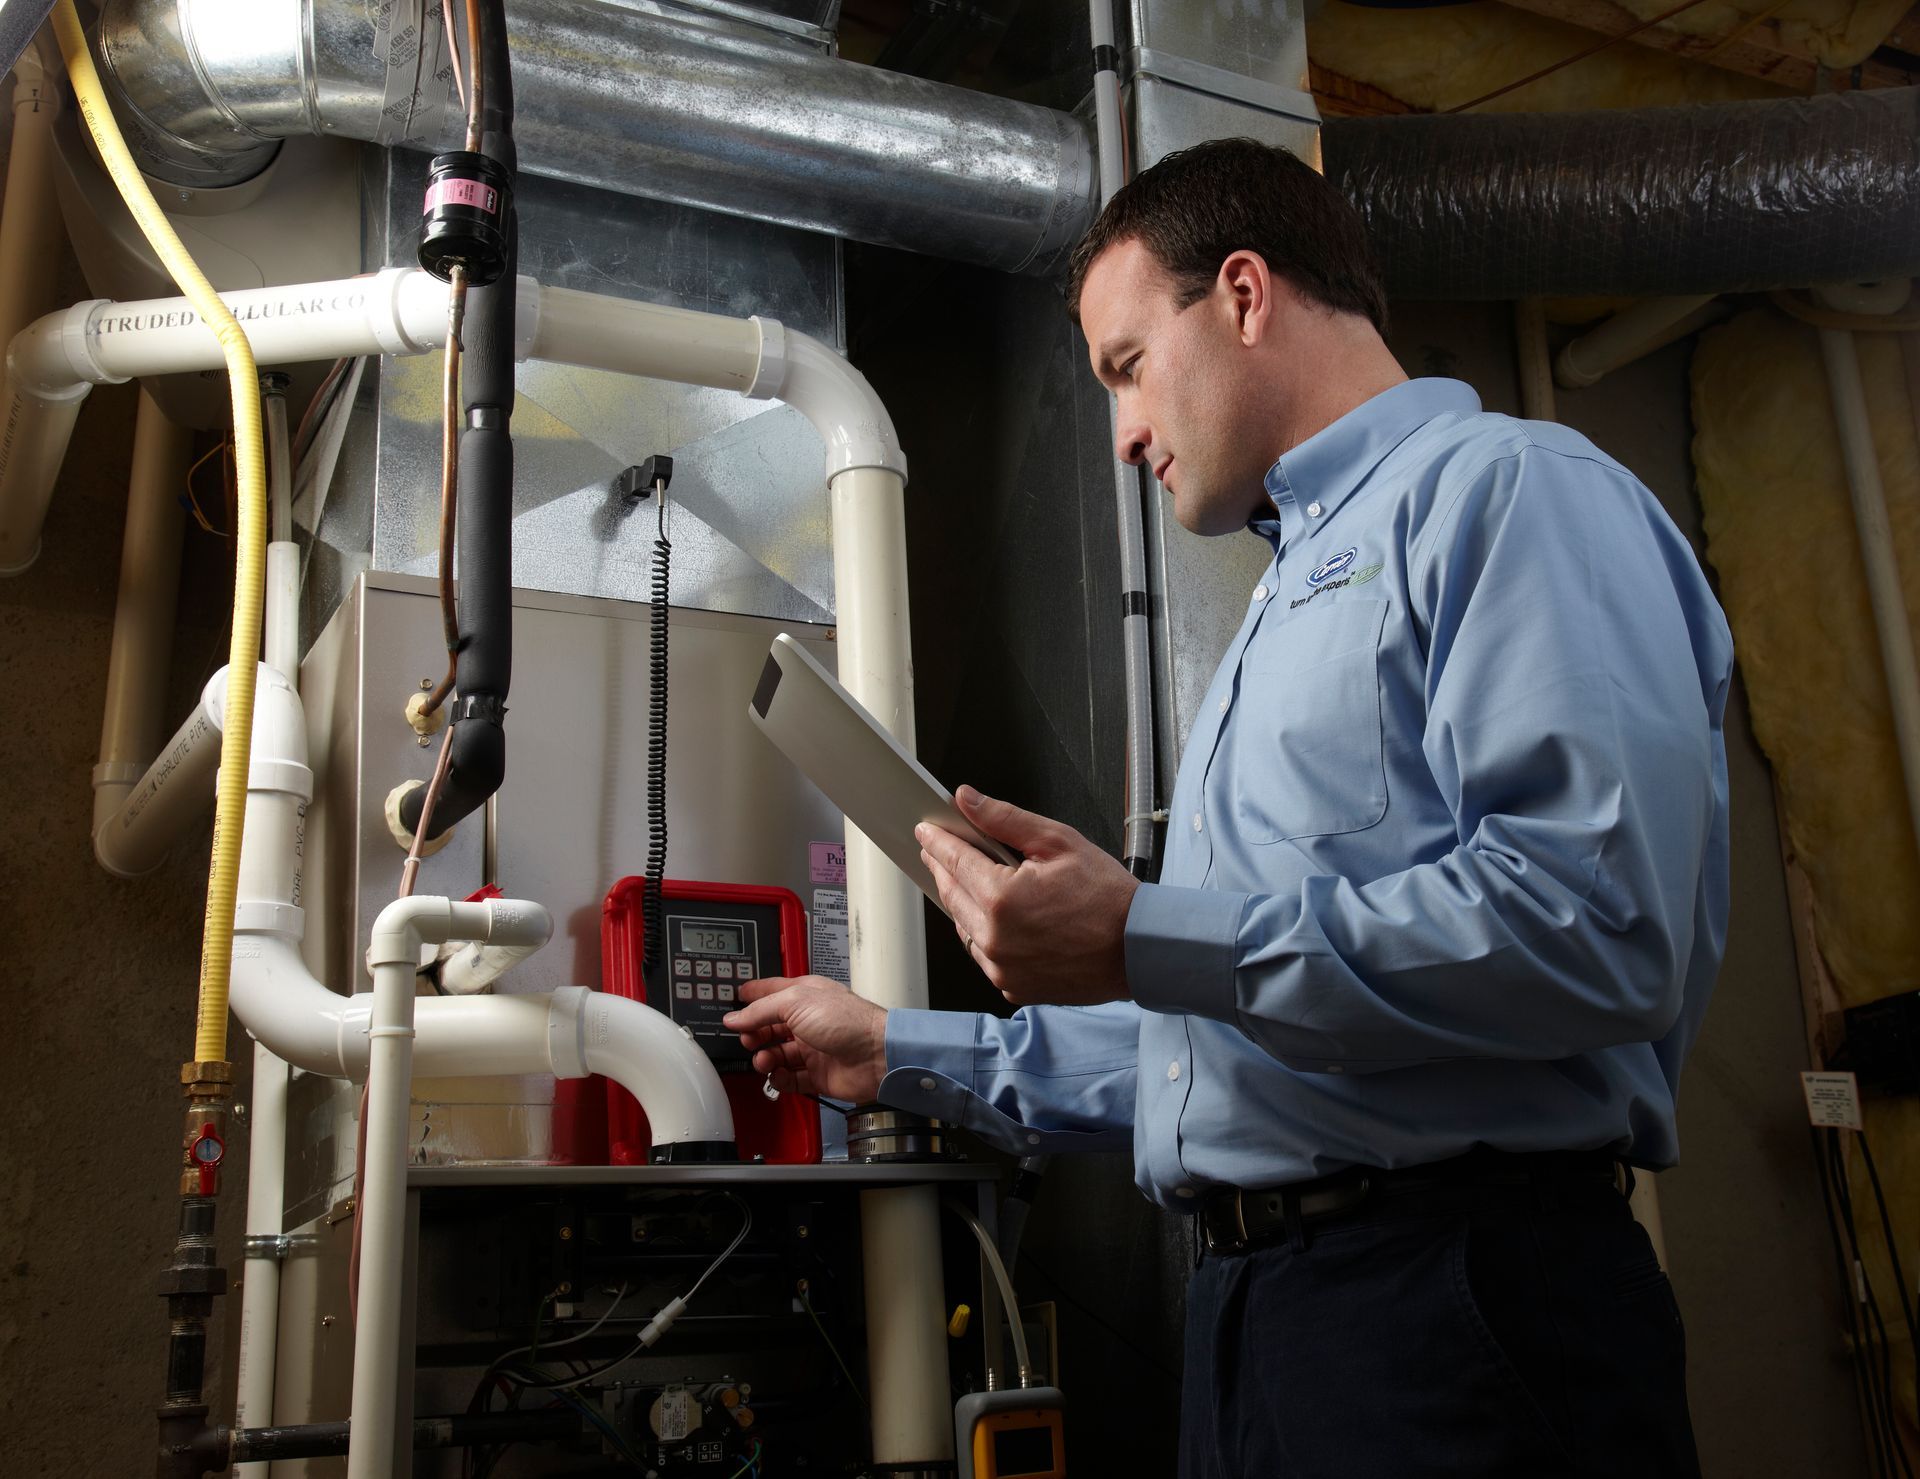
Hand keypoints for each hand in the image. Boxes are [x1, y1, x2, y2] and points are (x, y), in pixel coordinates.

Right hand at [723, 975, 887, 1103]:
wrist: (876, 1055)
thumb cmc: (848, 1021)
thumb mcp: (796, 1003)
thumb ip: (761, 1010)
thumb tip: (735, 1017)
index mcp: (805, 996)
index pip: (771, 992)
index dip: (751, 996)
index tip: (732, 1002)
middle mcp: (808, 1020)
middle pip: (770, 1026)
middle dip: (754, 1033)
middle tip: (748, 1039)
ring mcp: (813, 1048)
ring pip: (778, 1055)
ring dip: (765, 1058)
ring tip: (764, 1060)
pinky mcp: (817, 1074)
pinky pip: (790, 1079)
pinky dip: (779, 1079)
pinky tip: (777, 1076)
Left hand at [916, 785, 1139, 1006]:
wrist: (1139, 949)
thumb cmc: (1108, 899)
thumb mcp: (1059, 842)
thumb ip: (1005, 820)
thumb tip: (967, 800)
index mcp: (1001, 899)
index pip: (954, 860)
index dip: (937, 841)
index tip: (927, 831)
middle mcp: (995, 939)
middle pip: (952, 894)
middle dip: (943, 868)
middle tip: (938, 850)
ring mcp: (1002, 968)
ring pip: (964, 927)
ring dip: (962, 902)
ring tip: (969, 880)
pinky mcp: (1012, 987)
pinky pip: (984, 956)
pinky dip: (984, 934)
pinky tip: (996, 918)